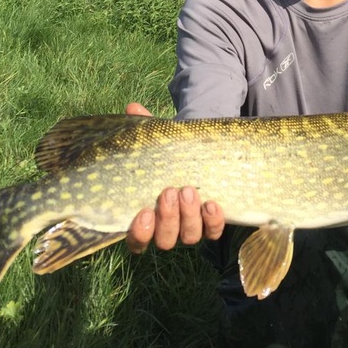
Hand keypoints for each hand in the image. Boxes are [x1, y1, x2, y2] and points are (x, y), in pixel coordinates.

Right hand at [124, 102, 225, 252]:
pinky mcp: (212, 224)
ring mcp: (191, 228)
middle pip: (164, 240)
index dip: (139, 232)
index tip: (143, 212)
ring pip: (189, 237)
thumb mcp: (159, 143)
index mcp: (147, 218)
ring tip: (189, 189)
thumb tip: (133, 107)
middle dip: (167, 218)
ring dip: (189, 216)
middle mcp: (168, 229)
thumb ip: (146, 129)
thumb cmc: (172, 155)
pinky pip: (213, 232)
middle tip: (170, 191)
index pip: (136, 239)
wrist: (202, 157)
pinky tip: (212, 203)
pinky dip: (213, 221)